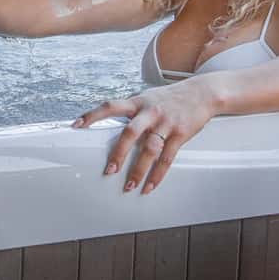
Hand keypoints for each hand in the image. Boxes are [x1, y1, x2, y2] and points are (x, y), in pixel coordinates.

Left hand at [73, 82, 218, 193]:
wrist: (202, 93)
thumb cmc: (169, 98)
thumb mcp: (147, 98)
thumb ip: (131, 110)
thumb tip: (108, 124)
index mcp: (138, 102)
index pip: (110, 106)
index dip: (92, 115)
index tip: (76, 125)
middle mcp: (150, 112)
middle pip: (130, 133)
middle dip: (118, 153)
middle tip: (109, 171)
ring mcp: (166, 123)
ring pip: (149, 149)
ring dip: (138, 170)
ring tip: (128, 186)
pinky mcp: (180, 134)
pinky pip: (167, 158)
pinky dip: (157, 175)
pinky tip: (150, 186)